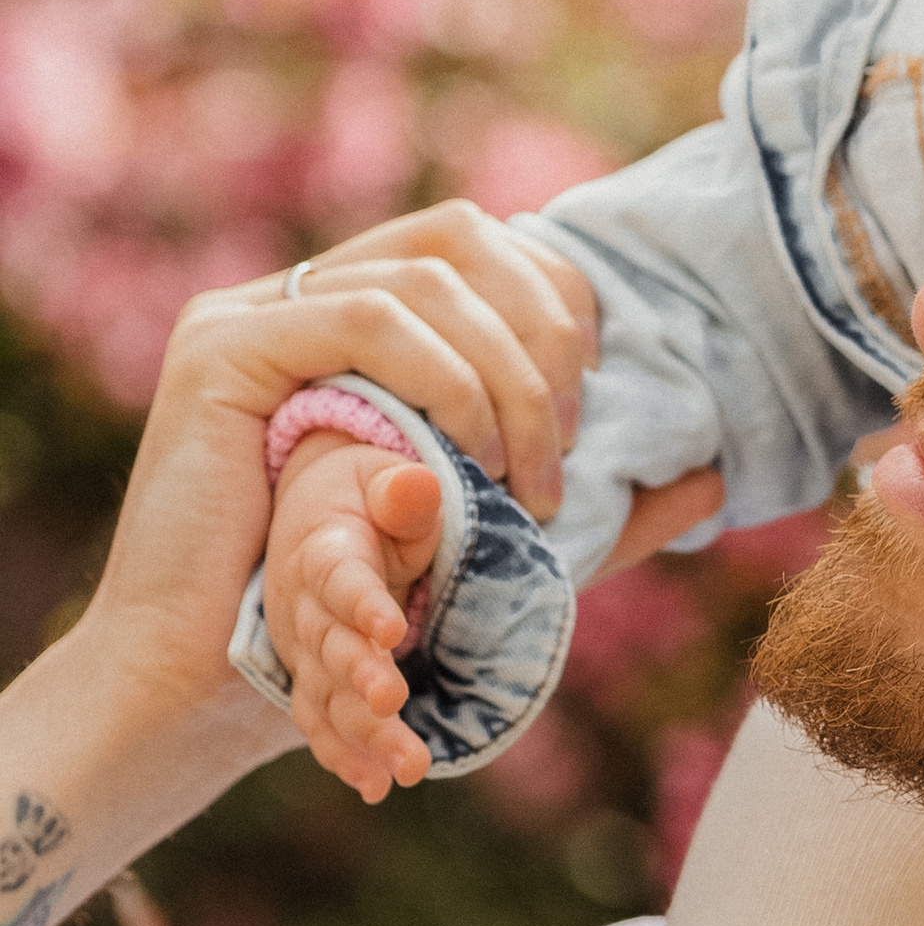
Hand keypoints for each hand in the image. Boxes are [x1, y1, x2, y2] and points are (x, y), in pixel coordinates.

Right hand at [69, 259, 574, 733]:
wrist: (206, 688)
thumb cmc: (342, 626)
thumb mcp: (497, 544)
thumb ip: (600, 508)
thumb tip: (714, 475)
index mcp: (358, 318)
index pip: (483, 247)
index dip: (560, 299)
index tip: (595, 399)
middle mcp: (301, 294)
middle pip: (463, 237)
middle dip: (547, 331)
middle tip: (567, 444)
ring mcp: (253, 311)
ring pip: (426, 277)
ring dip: (507, 371)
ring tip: (529, 473)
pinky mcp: (220, 347)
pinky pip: (359, 318)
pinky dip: (443, 379)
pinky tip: (470, 458)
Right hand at [264, 437, 445, 801]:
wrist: (312, 515)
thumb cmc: (368, 497)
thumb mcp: (384, 479)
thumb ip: (403, 491)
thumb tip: (416, 486)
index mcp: (324, 550)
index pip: (339, 577)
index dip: (362, 602)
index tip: (391, 628)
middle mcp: (306, 607)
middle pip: (332, 647)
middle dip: (361, 679)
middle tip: (393, 705)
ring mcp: (305, 649)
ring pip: (329, 696)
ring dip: (363, 734)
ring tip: (407, 768)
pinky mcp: (312, 679)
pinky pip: (322, 721)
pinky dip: (345, 754)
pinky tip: (375, 786)